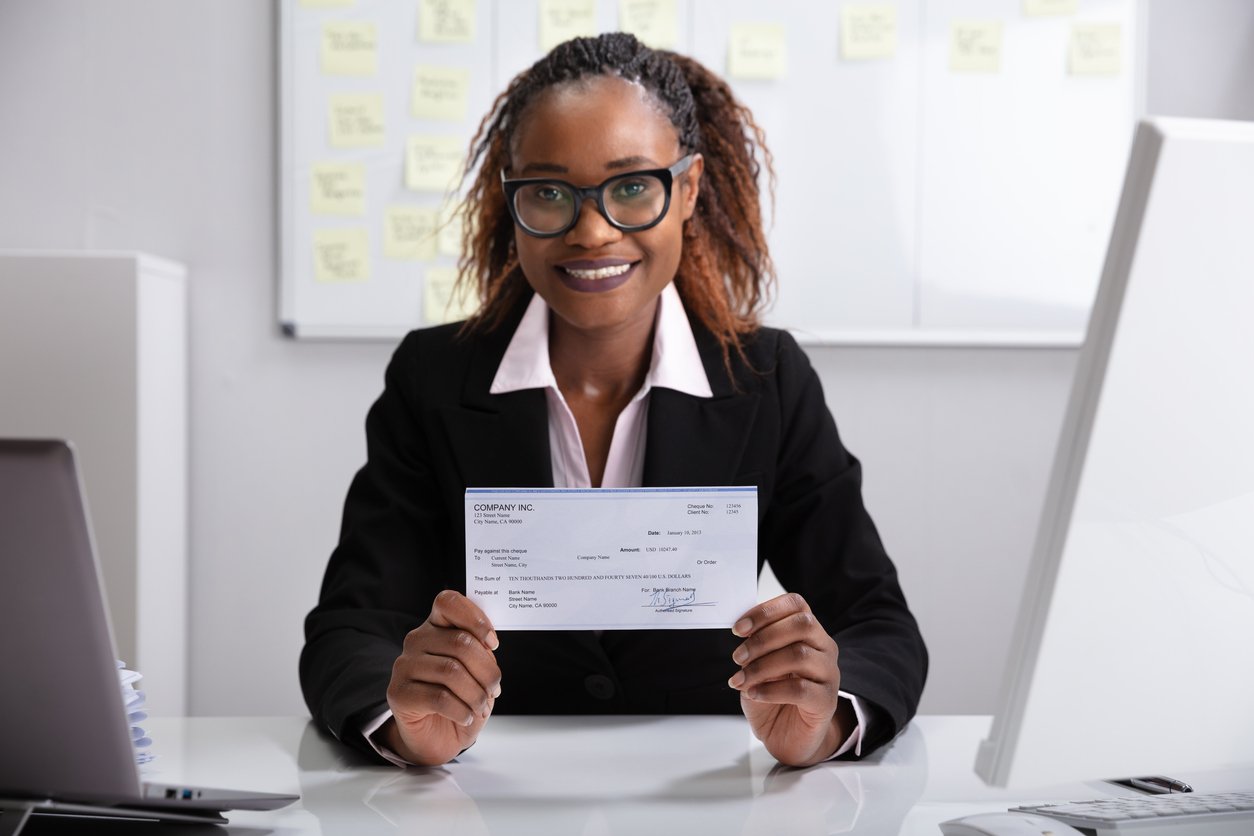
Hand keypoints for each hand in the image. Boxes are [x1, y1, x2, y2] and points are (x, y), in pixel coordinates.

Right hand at [380, 590, 501, 765]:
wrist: (438, 737)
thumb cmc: (462, 698)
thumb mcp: (478, 671)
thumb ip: (481, 651)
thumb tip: (488, 644)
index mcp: (436, 625)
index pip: (449, 602)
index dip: (475, 618)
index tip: (493, 643)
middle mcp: (416, 640)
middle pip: (460, 642)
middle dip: (487, 670)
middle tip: (493, 689)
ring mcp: (404, 665)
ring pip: (451, 671)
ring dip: (476, 694)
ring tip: (481, 706)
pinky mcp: (398, 693)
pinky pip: (439, 697)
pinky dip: (461, 710)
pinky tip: (465, 716)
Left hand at [727, 593, 853, 765]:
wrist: (788, 737)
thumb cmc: (772, 696)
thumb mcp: (758, 665)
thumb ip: (754, 645)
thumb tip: (740, 629)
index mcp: (808, 632)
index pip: (796, 604)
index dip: (766, 611)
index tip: (739, 628)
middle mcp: (823, 648)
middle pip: (802, 625)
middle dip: (763, 638)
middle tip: (738, 657)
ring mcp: (829, 674)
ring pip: (800, 655)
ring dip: (762, 666)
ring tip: (742, 680)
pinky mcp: (826, 701)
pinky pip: (801, 689)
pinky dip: (771, 690)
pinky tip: (755, 694)